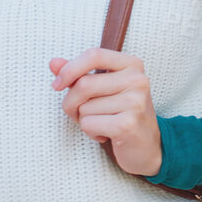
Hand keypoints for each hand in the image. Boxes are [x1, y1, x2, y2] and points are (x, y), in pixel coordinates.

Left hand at [49, 49, 162, 176]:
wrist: (148, 147)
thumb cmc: (122, 114)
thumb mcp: (102, 89)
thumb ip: (78, 74)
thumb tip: (53, 63)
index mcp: (132, 65)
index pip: (94, 55)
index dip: (70, 69)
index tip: (57, 84)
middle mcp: (137, 80)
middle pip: (84, 84)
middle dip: (71, 103)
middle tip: (80, 114)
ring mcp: (135, 102)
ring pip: (84, 107)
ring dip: (84, 120)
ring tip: (102, 123)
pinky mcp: (128, 124)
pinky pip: (89, 124)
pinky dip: (90, 132)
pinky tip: (106, 134)